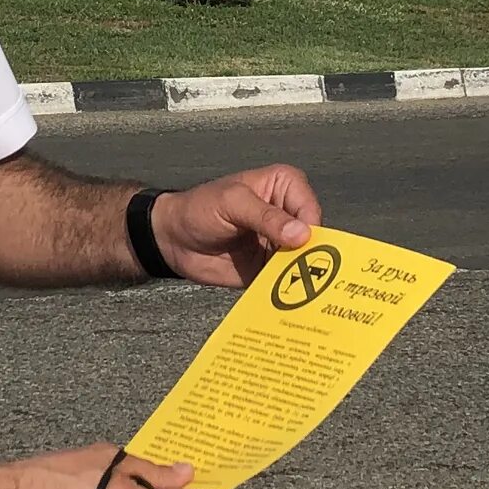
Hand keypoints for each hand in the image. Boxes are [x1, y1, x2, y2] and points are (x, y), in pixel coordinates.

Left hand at [149, 163, 321, 286]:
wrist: (173, 239)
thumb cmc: (199, 208)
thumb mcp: (232, 204)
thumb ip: (266, 217)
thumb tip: (301, 234)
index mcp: (285, 187)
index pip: (309, 209)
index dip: (309, 230)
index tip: (301, 248)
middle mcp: (289, 214)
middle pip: (315, 238)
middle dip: (313, 257)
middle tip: (311, 275)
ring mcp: (282, 244)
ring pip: (305, 262)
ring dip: (303, 277)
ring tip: (302, 291)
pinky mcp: (272, 269)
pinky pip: (288, 281)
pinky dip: (289, 291)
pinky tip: (290, 301)